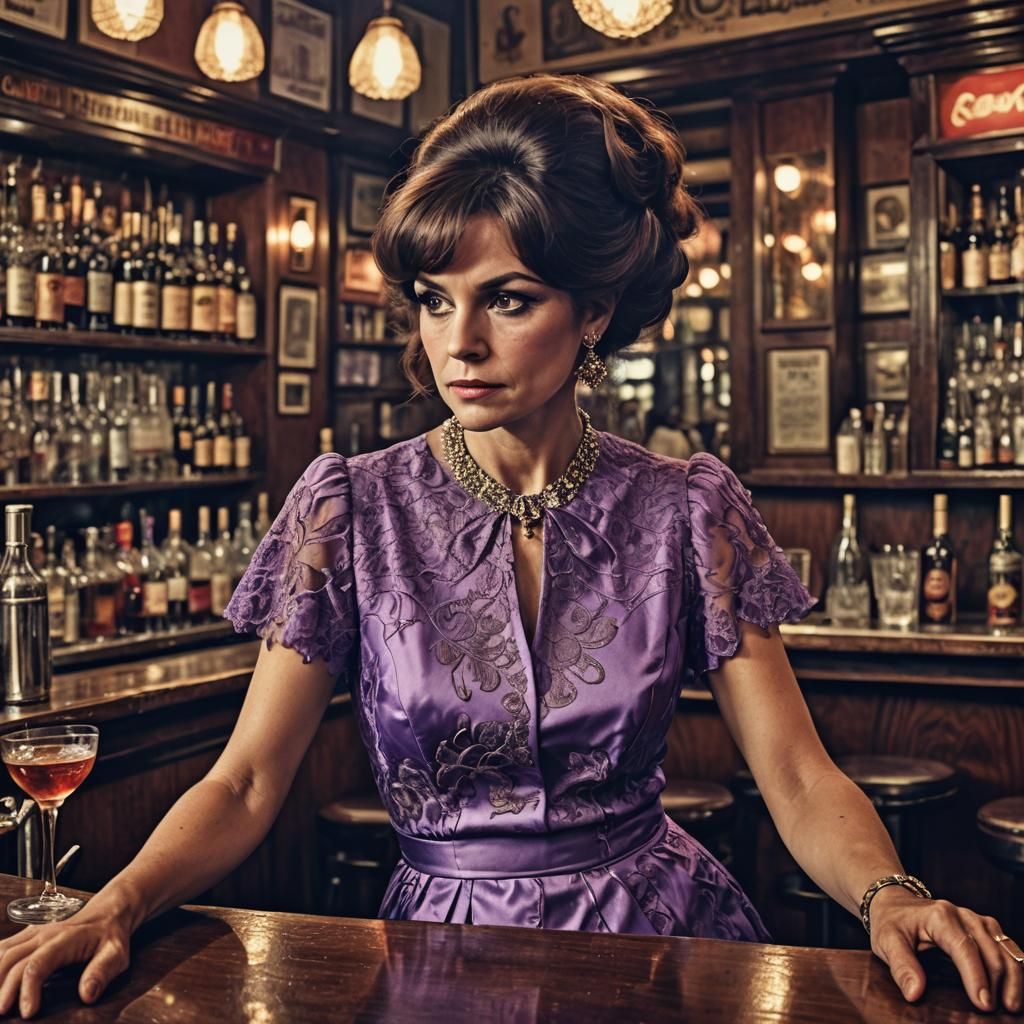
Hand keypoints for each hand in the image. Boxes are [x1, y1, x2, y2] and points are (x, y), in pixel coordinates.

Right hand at [0, 901, 131, 1018]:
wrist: (110, 909)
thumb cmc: (112, 935)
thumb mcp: (116, 953)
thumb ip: (102, 972)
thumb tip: (87, 995)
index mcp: (65, 939)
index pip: (37, 965)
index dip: (28, 990)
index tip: (28, 1013)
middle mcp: (44, 934)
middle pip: (12, 961)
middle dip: (2, 990)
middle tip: (2, 1014)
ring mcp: (34, 932)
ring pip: (3, 952)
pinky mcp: (28, 934)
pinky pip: (4, 948)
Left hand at [868, 885, 1022, 1013]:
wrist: (894, 902)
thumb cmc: (891, 923)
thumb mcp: (886, 942)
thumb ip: (901, 966)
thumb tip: (914, 993)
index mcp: (939, 916)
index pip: (964, 948)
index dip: (976, 977)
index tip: (983, 1004)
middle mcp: (962, 915)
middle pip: (989, 950)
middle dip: (997, 983)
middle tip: (996, 1013)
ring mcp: (975, 919)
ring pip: (1004, 947)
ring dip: (1012, 977)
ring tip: (1012, 1005)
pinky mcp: (983, 927)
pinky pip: (1005, 945)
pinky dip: (1014, 964)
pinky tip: (1015, 985)